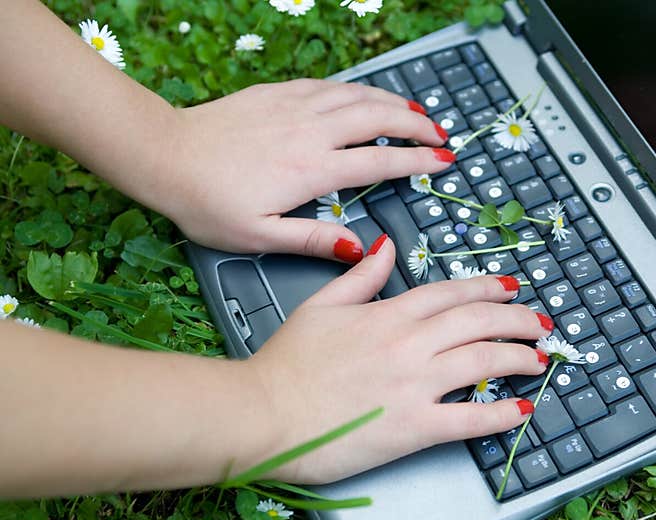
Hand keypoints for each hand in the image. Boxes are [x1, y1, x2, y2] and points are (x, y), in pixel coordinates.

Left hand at [165, 79, 452, 259]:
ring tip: (415, 111)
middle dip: (415, 124)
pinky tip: (364, 94)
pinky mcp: (276, 93)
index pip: (379, 160)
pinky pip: (327, 85)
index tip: (443, 160)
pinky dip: (355, 89)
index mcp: (310, 169)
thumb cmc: (206, 202)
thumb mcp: (260, 236)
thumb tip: (359, 249)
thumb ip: (314, 241)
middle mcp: (309, 131)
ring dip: (391, 101)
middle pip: (377, 118)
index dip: (417, 160)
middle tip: (439, 132)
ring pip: (355, 95)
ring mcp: (293, 106)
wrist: (163, 155)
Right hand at [246, 235, 553, 484]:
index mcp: (389, 314)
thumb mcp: (320, 305)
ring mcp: (415, 385)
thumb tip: (385, 247)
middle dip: (518, 320)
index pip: (452, 294)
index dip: (489, 289)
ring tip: (539, 358)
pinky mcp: (413, 427)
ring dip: (519, 357)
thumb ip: (360, 276)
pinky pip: (469, 419)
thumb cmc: (285, 365)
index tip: (512, 289)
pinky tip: (521, 409)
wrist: (263, 413)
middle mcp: (410, 344)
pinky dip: (500, 414)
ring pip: (484, 361)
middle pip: (479, 323)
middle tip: (540, 323)